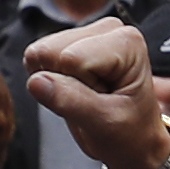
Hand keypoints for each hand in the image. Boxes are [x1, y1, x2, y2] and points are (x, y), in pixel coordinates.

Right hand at [22, 21, 169, 168]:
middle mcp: (109, 29)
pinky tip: (78, 88)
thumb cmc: (128, 131)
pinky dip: (52, 80)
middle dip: (63, 82)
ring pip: (39, 54)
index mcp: (126, 42)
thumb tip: (36, 81)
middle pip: (49, 51)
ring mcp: (89, 34)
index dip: (75, 88)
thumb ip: (70, 101)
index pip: (69, 59)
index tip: (100, 99)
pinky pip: (38, 59)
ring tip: (88, 94)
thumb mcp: (103, 123)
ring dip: (57, 82)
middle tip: (92, 98)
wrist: (133, 139)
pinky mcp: (72, 42)